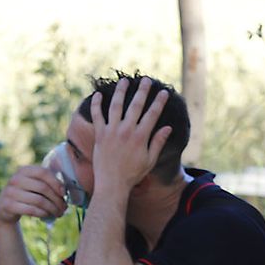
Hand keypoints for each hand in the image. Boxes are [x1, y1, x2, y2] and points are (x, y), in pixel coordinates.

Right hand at [0, 164, 67, 225]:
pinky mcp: (8, 205)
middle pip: (43, 188)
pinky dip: (42, 213)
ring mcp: (10, 192)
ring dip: (52, 208)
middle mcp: (15, 179)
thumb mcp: (32, 185)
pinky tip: (47, 214)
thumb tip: (64, 192)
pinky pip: (31, 210)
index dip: (56, 182)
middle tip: (64, 208)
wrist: (5, 208)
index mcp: (23, 170)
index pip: (43, 172)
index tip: (64, 193)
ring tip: (58, 213)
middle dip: (57, 199)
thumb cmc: (25, 195)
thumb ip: (46, 183)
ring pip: (39, 200)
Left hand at [88, 77, 171, 192]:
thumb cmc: (132, 174)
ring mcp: (111, 131)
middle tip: (146, 80)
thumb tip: (168, 128)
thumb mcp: (150, 160)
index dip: (159, 102)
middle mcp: (126, 131)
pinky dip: (96, 104)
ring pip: (116, 106)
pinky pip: (97, 116)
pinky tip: (97, 94)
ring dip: (120, 92)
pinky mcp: (99, 135)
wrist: (112, 184)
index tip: (163, 92)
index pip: (152, 114)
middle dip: (142, 91)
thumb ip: (158, 142)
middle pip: (136, 105)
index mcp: (140, 137)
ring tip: (124, 81)